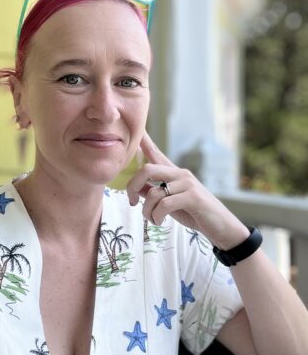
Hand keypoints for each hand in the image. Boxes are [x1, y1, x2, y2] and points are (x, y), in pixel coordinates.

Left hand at [126, 131, 248, 248]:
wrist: (221, 227)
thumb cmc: (193, 213)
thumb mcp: (169, 202)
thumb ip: (152, 193)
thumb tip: (135, 188)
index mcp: (174, 173)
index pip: (155, 152)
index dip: (143, 141)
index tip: (135, 128)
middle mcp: (180, 174)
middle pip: (147, 169)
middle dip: (132, 186)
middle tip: (132, 202)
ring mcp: (187, 184)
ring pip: (154, 193)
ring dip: (147, 211)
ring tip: (153, 219)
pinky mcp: (193, 197)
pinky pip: (164, 205)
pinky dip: (156, 216)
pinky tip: (160, 221)